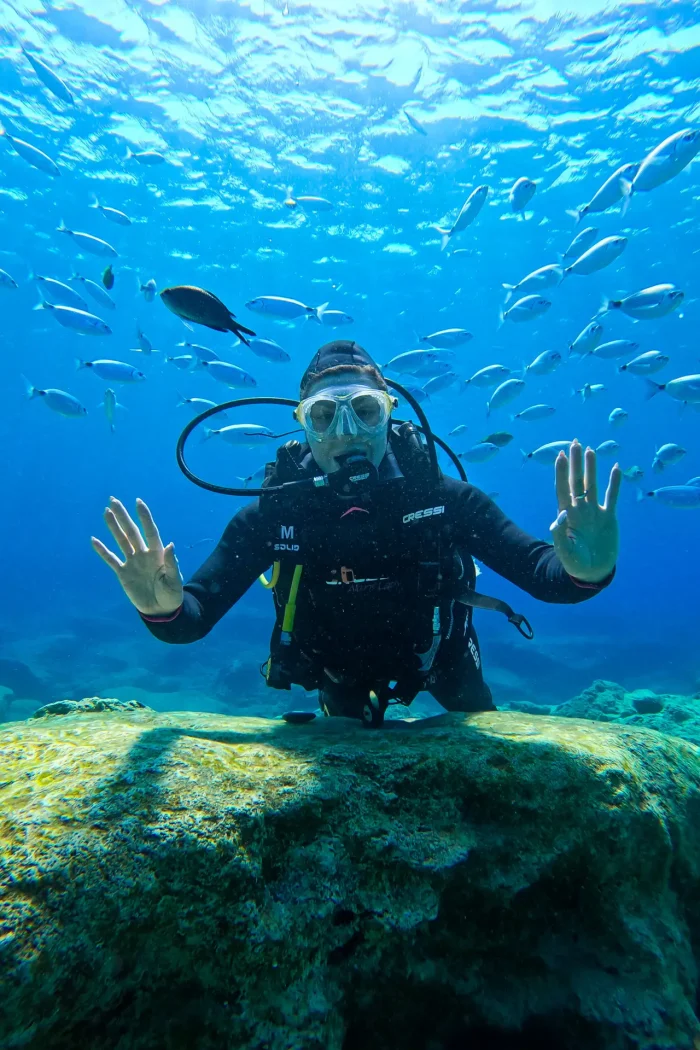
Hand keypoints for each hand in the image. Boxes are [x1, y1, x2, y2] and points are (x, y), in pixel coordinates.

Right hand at [91, 498, 182, 615]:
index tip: (138, 501)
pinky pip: (111, 559)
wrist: (161, 610)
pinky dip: (102, 551)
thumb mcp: (174, 580)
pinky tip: (94, 540)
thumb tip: (171, 544)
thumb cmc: (171, 594)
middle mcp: (143, 553)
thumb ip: (172, 563)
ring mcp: (132, 562)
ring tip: (105, 511)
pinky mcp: (123, 573)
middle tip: (113, 500)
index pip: (150, 531)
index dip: (144, 517)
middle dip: (123, 516)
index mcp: (157, 553)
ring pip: (121, 541)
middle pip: (131, 531)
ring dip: (113, 527)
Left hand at [549, 440, 620, 582]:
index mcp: (566, 515)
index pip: (562, 488)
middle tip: (574, 442)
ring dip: (592, 468)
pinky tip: (615, 468)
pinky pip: (612, 497)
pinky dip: (614, 483)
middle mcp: (580, 509)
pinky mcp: (609, 517)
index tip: (559, 455)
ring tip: (591, 450)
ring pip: (592, 484)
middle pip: (576, 481)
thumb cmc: (574, 562)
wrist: (592, 572)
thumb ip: (560, 534)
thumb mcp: (564, 550)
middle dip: (575, 462)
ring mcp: (594, 511)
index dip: (560, 472)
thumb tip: (558, 515)